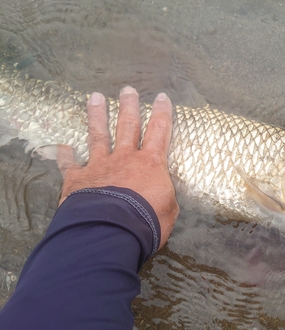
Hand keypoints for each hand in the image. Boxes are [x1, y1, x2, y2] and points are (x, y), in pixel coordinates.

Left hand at [56, 86, 178, 247]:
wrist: (113, 230)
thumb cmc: (147, 220)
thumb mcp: (168, 209)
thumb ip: (163, 195)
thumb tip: (159, 193)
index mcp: (150, 164)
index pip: (159, 132)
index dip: (162, 114)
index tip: (161, 97)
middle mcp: (124, 158)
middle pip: (127, 126)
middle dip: (129, 107)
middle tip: (127, 90)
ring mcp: (99, 165)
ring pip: (99, 135)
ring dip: (97, 116)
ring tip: (95, 97)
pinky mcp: (78, 179)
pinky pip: (69, 164)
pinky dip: (65, 155)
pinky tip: (62, 147)